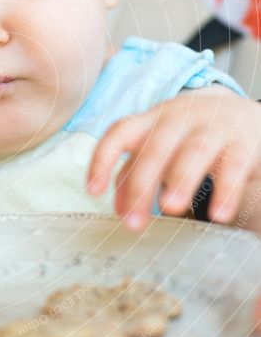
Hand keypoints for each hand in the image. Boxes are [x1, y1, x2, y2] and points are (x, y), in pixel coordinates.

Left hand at [87, 88, 260, 230]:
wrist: (243, 113)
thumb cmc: (190, 134)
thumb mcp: (159, 145)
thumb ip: (135, 172)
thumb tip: (119, 208)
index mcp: (151, 121)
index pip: (119, 133)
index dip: (103, 159)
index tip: (93, 191)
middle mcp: (178, 120)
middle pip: (155, 148)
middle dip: (141, 185)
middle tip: (134, 223)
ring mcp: (212, 128)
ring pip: (193, 151)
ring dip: (180, 180)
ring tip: (171, 209)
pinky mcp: (241, 142)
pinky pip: (234, 165)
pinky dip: (227, 190)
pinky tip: (219, 214)